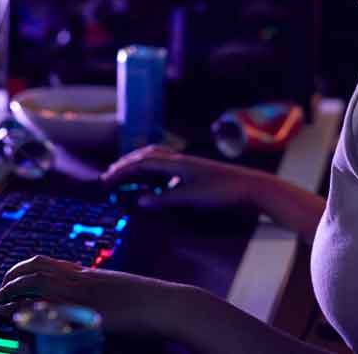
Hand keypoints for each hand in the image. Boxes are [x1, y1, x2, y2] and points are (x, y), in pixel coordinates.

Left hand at [0, 255, 186, 336]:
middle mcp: (82, 280)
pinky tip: (18, 319)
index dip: (24, 268)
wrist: (167, 304)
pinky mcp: (87, 313)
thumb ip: (98, 288)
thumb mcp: (118, 288)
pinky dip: (31, 312)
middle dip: (12, 279)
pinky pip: (51, 310)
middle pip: (36, 269)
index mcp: (88, 273)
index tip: (12, 277)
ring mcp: (84, 295)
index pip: (47, 262)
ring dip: (13, 293)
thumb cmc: (149, 300)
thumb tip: (84, 292)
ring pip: (38, 285)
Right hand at [100, 145, 260, 210]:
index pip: (142, 163)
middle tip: (110, 175)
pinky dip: (153, 170)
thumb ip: (165, 198)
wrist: (250, 187)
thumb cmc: (222, 192)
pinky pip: (166, 166)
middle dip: (126, 164)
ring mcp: (187, 165)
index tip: (107, 179)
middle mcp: (179, 160)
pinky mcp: (194, 172)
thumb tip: (140, 201)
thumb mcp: (191, 197)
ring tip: (126, 174)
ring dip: (138, 164)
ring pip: (156, 158)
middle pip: (146, 156)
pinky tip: (153, 182)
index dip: (123, 171)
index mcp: (176, 163)